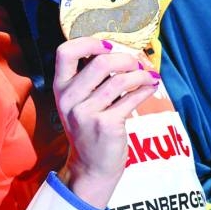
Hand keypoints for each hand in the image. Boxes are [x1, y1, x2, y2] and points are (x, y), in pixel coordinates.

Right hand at [53, 37, 158, 208]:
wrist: (91, 167)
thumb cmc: (89, 127)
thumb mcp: (79, 101)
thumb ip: (89, 77)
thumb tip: (117, 50)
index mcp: (60, 87)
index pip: (65, 52)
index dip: (88, 43)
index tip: (107, 47)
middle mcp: (69, 99)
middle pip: (100, 62)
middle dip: (125, 59)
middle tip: (136, 63)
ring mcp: (86, 113)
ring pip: (120, 80)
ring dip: (140, 74)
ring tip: (148, 76)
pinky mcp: (106, 125)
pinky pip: (131, 98)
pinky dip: (145, 89)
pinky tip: (150, 87)